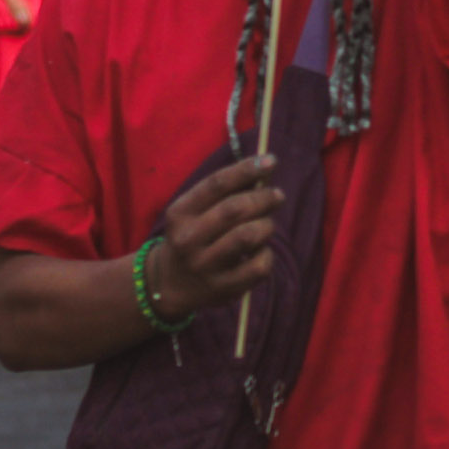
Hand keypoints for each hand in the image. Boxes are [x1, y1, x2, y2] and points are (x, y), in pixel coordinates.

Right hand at [146, 154, 284, 322]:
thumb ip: (223, 191)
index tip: (271, 160)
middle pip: (235, 209)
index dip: (247, 169)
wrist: (171, 283)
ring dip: (266, 224)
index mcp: (180, 213)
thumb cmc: (192, 235)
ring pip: (248, 236)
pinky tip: (261, 250)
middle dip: (263, 198)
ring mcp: (204, 265)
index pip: (216, 184)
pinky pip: (258, 266)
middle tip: (277, 196)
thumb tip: (264, 168)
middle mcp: (188, 239)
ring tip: (267, 223)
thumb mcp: (194, 211)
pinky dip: (267, 253)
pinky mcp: (223, 288)